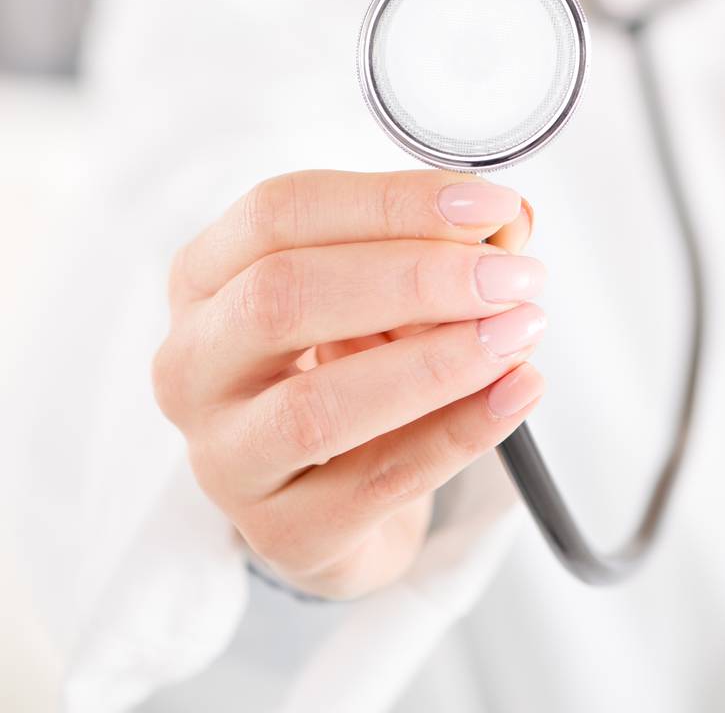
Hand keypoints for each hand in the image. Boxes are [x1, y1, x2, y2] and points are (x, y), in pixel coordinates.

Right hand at [151, 169, 545, 598]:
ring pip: (317, 406)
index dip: (388, 201)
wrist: (336, 498)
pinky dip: (459, 432)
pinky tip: (517, 391)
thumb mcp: (385, 288)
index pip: (280, 212)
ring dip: (436, 362)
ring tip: (520, 332)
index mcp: (206, 275)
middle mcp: (195, 363)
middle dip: (415, 278)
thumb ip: (446, 244)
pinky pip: (377, 482)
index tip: (488, 204)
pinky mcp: (283, 532)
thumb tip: (507, 222)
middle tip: (513, 275)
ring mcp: (226, 457)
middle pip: (283, 296)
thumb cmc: (351, 362)